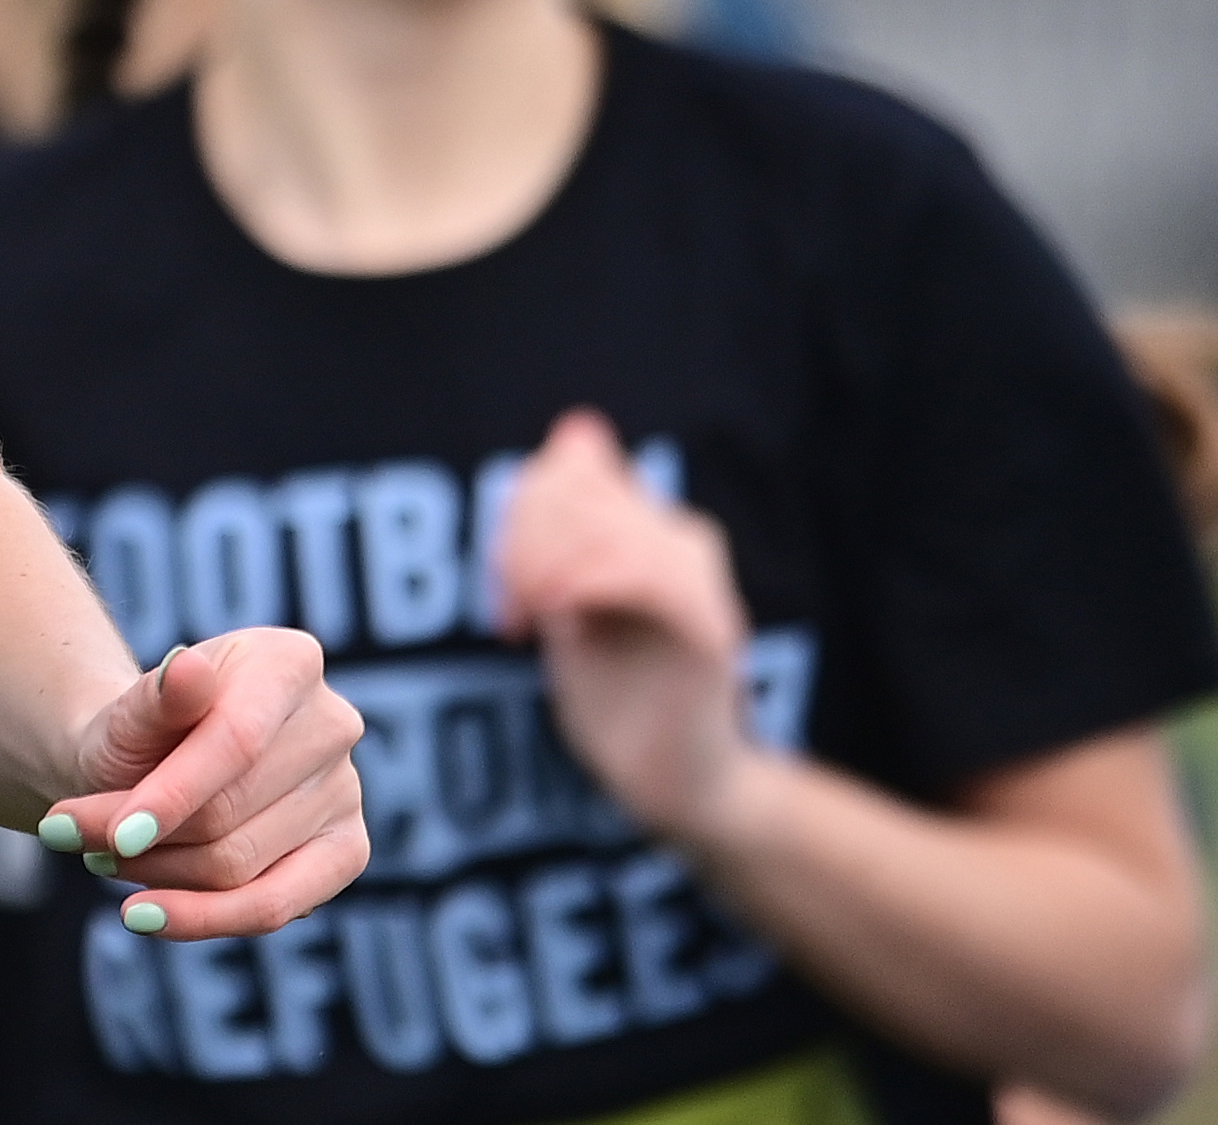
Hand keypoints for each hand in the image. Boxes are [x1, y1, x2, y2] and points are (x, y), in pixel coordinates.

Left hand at [43, 625, 367, 938]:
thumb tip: (187, 670)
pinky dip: (202, 918)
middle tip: (70, 836)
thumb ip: (156, 698)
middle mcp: (332, 722)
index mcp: (288, 661)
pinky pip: (277, 907)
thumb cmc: (139, 733)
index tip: (116, 836)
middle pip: (230, 813)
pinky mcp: (347, 853)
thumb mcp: (128, 711)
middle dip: (143, 839)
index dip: (173, 795)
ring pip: (240, 866)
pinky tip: (145, 916)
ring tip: (103, 857)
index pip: (236, 741)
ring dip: (158, 875)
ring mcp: (347, 790)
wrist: (146, 764)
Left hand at [494, 408, 757, 845]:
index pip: (573, 469)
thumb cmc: (620, 700)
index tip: (505, 582)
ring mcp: (699, 588)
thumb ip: (563, 533)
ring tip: (532, 614)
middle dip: (527, 540)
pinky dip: (597, 581)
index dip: (522, 508)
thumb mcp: (571, 607)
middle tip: (515, 605)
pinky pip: (657, 575)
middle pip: (585, 494)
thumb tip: (579, 432)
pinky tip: (563, 613)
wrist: (676, 785)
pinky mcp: (711, 634)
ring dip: (553, 564)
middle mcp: (679, 544)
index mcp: (644, 530)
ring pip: (617, 528)